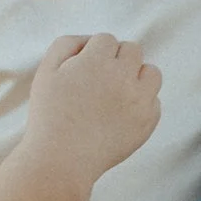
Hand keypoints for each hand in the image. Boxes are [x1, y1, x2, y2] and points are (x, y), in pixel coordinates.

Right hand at [21, 32, 161, 185]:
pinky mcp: (148, 122)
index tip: (83, 72)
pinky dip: (141, 104)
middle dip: (117, 61)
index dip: (93, 54)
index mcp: (97, 61)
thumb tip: (90, 40)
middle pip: (133, 50)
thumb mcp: (46, 72)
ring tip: (117, 93)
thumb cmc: (49, 115)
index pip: (106, 39)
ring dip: (137, 77)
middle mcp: (123, 76)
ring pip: (152, 72)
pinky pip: (154, 101)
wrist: (62, 161)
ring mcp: (139, 100)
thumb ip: (67, 45)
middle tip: (99, 82)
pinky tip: (120, 116)